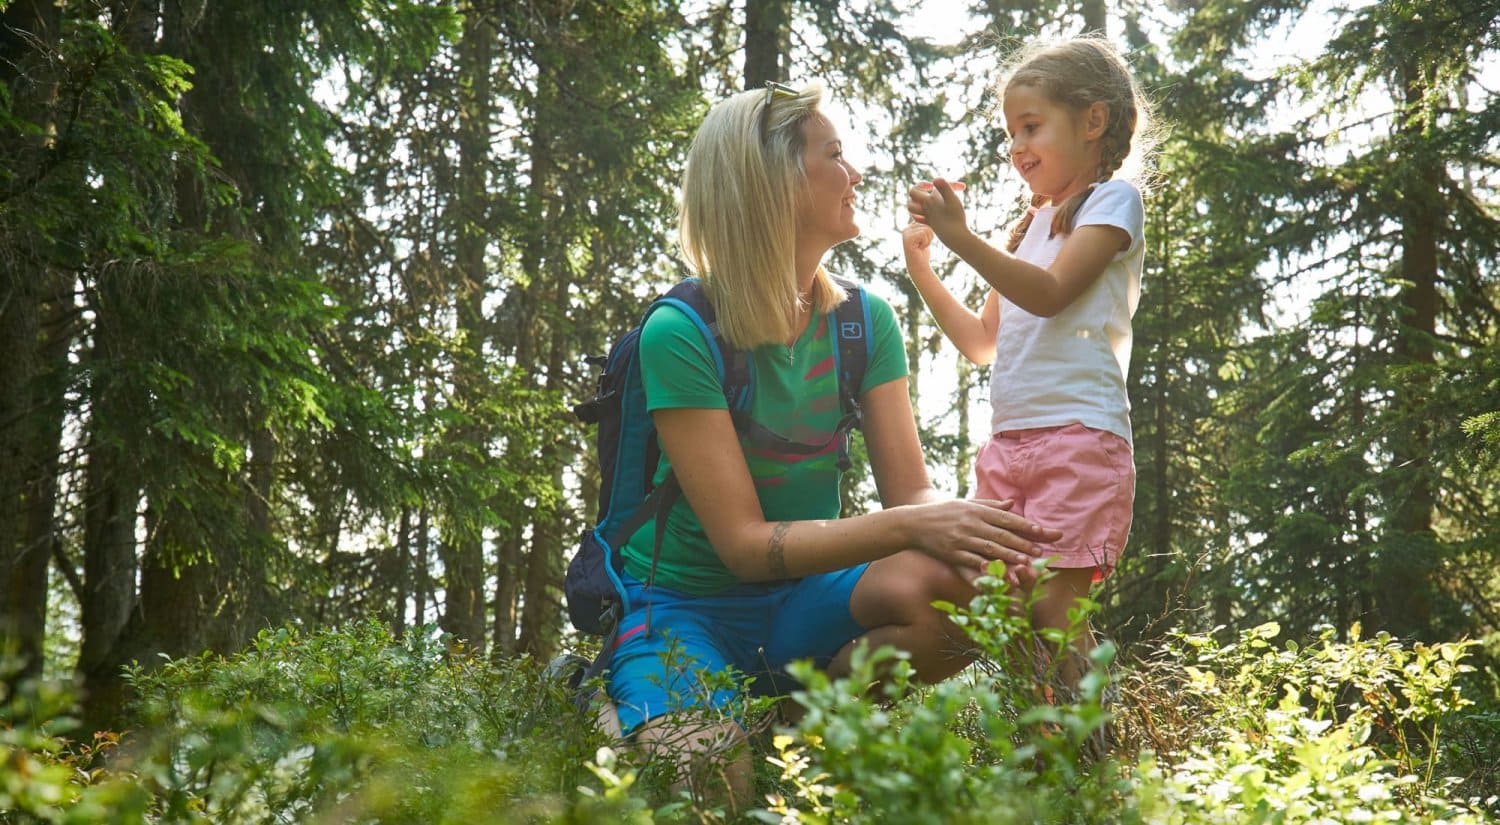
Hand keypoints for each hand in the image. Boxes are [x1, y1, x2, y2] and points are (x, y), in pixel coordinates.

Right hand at [900, 221, 933, 265]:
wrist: (919, 266)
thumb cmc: (924, 252)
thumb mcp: (926, 236)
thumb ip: (926, 225)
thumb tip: (930, 214)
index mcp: (910, 226)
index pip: (926, 220)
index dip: (930, 232)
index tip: (924, 242)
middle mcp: (906, 228)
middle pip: (927, 224)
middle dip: (930, 236)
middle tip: (922, 245)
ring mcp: (906, 233)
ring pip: (927, 229)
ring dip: (928, 240)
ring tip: (921, 246)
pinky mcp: (908, 238)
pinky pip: (924, 234)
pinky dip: (926, 242)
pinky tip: (920, 248)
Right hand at [905, 498, 1060, 579]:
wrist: (913, 523)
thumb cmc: (943, 513)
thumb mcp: (966, 504)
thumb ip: (990, 505)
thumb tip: (1012, 504)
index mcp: (976, 510)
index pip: (1007, 518)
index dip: (1026, 526)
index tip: (1043, 532)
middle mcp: (971, 523)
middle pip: (1002, 534)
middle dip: (1023, 543)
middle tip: (1041, 552)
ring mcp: (961, 539)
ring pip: (990, 548)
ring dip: (1010, 556)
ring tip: (1027, 563)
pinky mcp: (952, 553)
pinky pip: (972, 561)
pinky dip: (986, 568)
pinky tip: (999, 573)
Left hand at [906, 178, 968, 242]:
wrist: (956, 237)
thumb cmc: (955, 218)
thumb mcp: (952, 199)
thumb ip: (944, 188)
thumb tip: (935, 178)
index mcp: (927, 201)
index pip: (914, 190)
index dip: (922, 184)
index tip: (934, 185)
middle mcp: (925, 209)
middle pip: (912, 198)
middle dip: (919, 191)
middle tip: (932, 190)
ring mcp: (928, 217)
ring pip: (914, 209)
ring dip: (919, 202)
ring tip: (930, 199)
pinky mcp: (933, 224)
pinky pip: (921, 219)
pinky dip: (923, 214)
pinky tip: (932, 211)